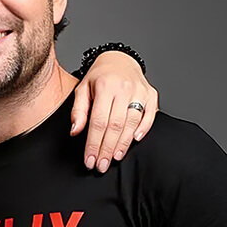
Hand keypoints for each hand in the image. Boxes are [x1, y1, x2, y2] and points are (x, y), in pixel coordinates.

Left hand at [69, 50, 157, 171]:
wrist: (119, 59)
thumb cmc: (99, 77)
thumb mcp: (82, 89)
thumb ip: (78, 110)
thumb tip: (75, 131)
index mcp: (105, 86)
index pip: (98, 121)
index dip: (93, 143)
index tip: (89, 160)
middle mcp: (125, 88)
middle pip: (115, 125)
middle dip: (106, 148)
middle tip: (100, 166)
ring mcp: (140, 91)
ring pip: (132, 122)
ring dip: (123, 144)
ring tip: (114, 158)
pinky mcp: (152, 94)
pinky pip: (150, 115)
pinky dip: (143, 129)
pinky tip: (135, 141)